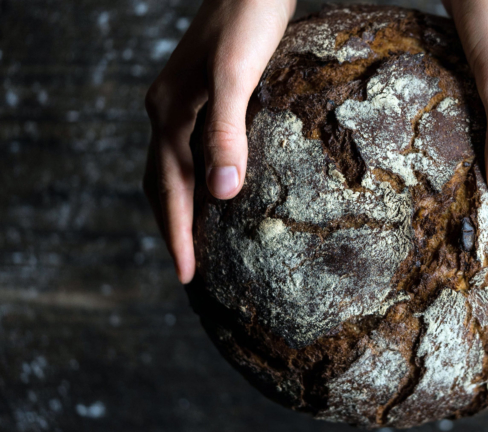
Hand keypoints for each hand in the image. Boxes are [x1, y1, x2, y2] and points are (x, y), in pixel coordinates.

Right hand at [143, 0, 295, 282]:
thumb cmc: (248, 19)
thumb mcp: (236, 74)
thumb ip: (225, 129)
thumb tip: (221, 193)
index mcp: (170, 113)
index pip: (169, 189)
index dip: (177, 235)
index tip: (187, 276)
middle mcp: (168, 111)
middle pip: (162, 183)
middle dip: (173, 229)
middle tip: (189, 272)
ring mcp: (183, 103)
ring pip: (174, 168)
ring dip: (182, 207)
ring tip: (197, 242)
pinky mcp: (204, 96)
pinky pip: (191, 150)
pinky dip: (198, 179)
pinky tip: (219, 187)